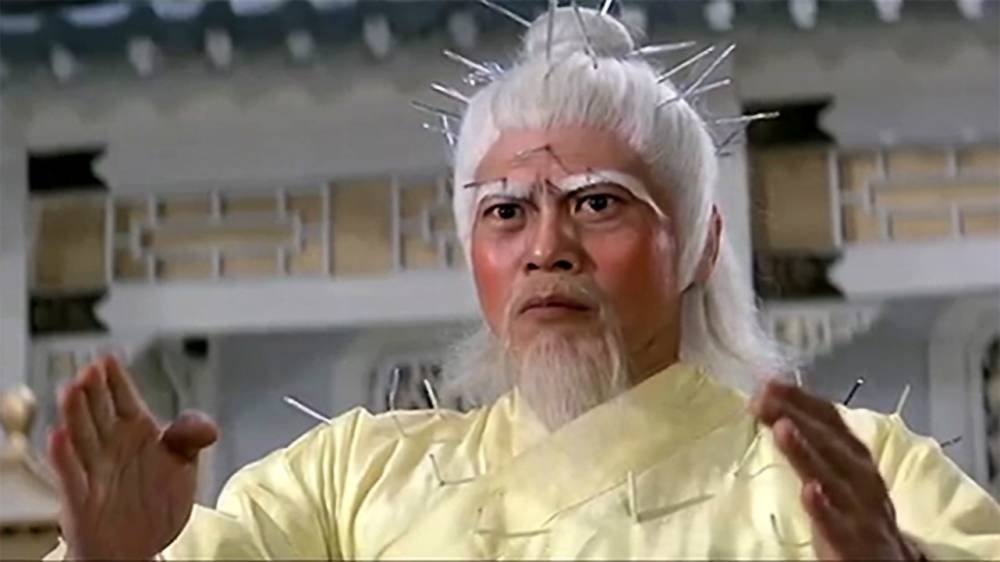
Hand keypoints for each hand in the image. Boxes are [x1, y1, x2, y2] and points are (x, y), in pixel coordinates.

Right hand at [48, 356, 218, 559]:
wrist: (141, 547)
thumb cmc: (155, 501)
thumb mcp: (183, 464)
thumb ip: (191, 437)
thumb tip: (208, 426)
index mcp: (137, 433)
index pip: (124, 398)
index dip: (117, 379)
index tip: (109, 358)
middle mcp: (112, 448)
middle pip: (99, 412)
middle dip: (93, 389)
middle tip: (89, 368)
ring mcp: (96, 472)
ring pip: (81, 437)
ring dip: (74, 413)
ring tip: (71, 389)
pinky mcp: (83, 500)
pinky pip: (71, 475)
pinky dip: (64, 457)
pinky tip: (59, 436)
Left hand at [751, 380, 921, 560]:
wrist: (887, 560)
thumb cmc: (853, 509)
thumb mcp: (836, 472)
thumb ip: (813, 444)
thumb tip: (777, 412)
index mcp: (855, 457)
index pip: (831, 421)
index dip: (802, 399)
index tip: (770, 383)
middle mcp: (863, 478)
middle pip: (831, 442)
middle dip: (799, 417)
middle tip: (764, 399)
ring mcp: (861, 510)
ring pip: (835, 478)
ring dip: (808, 452)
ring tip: (782, 428)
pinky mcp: (856, 543)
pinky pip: (840, 526)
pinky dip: (826, 508)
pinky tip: (809, 492)